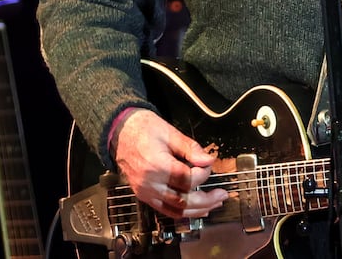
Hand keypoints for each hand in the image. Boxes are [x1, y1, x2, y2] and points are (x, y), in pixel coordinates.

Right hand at [113, 108, 228, 218]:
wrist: (120, 133)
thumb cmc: (143, 129)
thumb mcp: (169, 132)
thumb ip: (190, 148)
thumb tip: (208, 160)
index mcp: (157, 166)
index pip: (187, 179)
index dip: (203, 174)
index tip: (208, 164)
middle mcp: (149, 183)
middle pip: (183, 201)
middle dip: (206, 200)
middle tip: (222, 194)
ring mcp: (145, 192)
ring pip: (175, 210)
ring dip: (198, 210)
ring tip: (214, 204)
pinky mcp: (144, 196)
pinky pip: (165, 210)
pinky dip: (182, 212)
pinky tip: (197, 210)